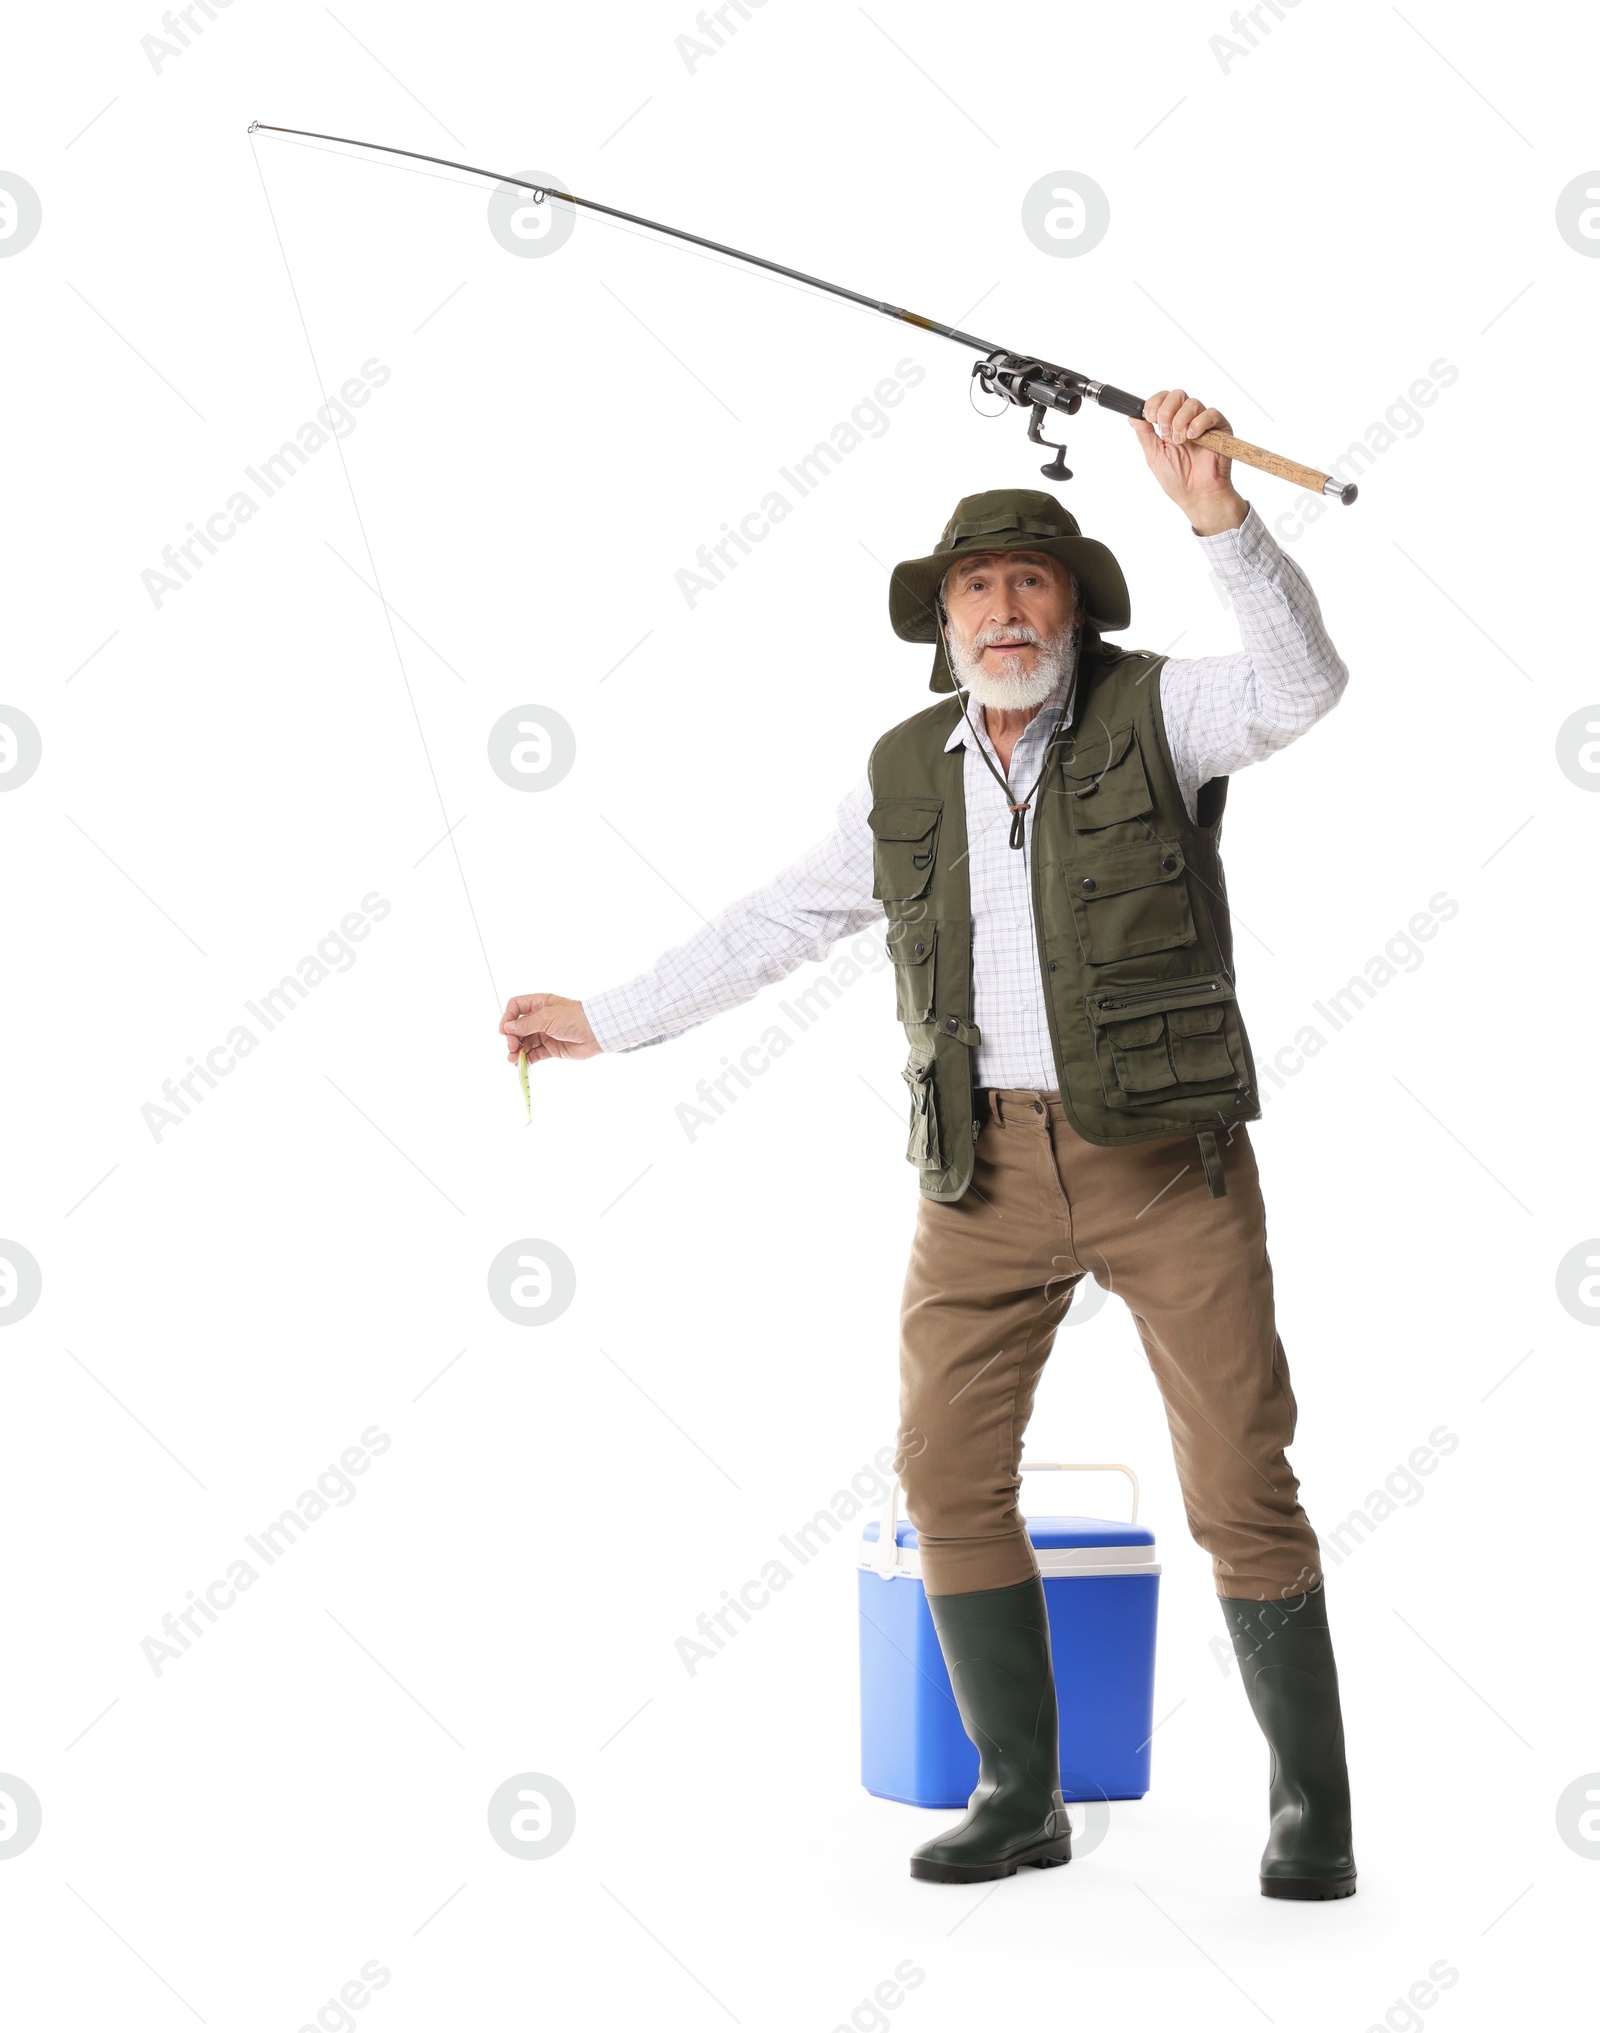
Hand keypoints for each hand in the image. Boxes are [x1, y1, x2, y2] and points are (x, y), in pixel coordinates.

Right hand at [499, 993, 600, 1064]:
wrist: (597, 1032)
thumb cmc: (574, 1018)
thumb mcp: (547, 1017)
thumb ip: (526, 1024)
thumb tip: (508, 1027)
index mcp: (539, 1004)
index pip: (516, 1007)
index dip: (508, 1017)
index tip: (504, 1030)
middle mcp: (541, 1018)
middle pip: (518, 1027)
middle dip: (512, 1037)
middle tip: (512, 1046)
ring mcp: (546, 1034)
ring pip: (525, 1042)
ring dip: (517, 1050)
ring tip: (512, 1059)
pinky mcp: (551, 1048)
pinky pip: (534, 1054)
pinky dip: (526, 1059)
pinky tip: (520, 1063)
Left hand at [1129, 388, 1247, 534]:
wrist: (1198, 495)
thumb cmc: (1178, 480)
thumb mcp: (1154, 456)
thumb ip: (1145, 435)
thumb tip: (1133, 417)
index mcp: (1170, 424)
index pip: (1163, 399)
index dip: (1155, 402)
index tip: (1149, 416)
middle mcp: (1187, 420)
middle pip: (1177, 395)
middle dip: (1166, 411)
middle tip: (1164, 431)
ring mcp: (1203, 423)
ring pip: (1192, 403)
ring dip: (1181, 420)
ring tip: (1180, 440)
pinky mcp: (1220, 428)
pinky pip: (1211, 413)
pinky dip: (1199, 422)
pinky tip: (1192, 437)